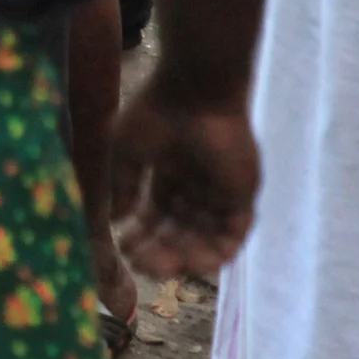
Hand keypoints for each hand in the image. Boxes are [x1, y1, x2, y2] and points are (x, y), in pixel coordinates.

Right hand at [109, 78, 259, 279]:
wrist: (194, 92)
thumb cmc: (156, 113)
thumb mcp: (126, 150)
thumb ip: (123, 185)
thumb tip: (115, 219)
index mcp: (170, 173)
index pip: (158, 214)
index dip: (143, 234)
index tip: (126, 250)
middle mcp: (196, 186)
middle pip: (181, 231)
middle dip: (161, 250)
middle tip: (143, 265)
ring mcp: (221, 193)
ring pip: (205, 237)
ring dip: (186, 257)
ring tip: (163, 266)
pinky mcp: (242, 196)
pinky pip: (233, 234)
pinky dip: (218, 252)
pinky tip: (194, 262)